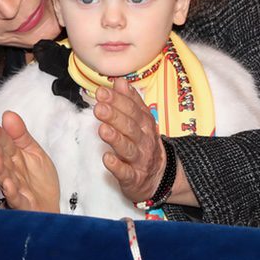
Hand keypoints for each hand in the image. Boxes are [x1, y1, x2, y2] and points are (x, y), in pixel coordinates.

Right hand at [0, 111, 58, 212]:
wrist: (49, 208)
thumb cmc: (39, 182)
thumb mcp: (34, 152)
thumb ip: (21, 135)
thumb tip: (8, 114)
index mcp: (13, 158)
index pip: (4, 144)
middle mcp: (10, 172)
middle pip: (1, 159)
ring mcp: (15, 188)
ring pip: (4, 177)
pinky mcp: (21, 203)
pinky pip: (15, 197)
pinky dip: (12, 191)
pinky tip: (9, 183)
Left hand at [93, 78, 165, 201]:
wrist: (159, 177)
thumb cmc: (144, 144)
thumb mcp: (141, 121)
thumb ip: (130, 101)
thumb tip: (119, 81)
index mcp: (145, 124)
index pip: (132, 109)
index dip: (118, 100)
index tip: (102, 92)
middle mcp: (144, 140)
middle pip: (130, 127)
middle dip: (115, 116)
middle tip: (99, 107)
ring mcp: (140, 160)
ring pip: (128, 148)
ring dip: (116, 138)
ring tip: (102, 130)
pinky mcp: (133, 178)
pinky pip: (126, 172)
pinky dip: (117, 166)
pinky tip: (106, 158)